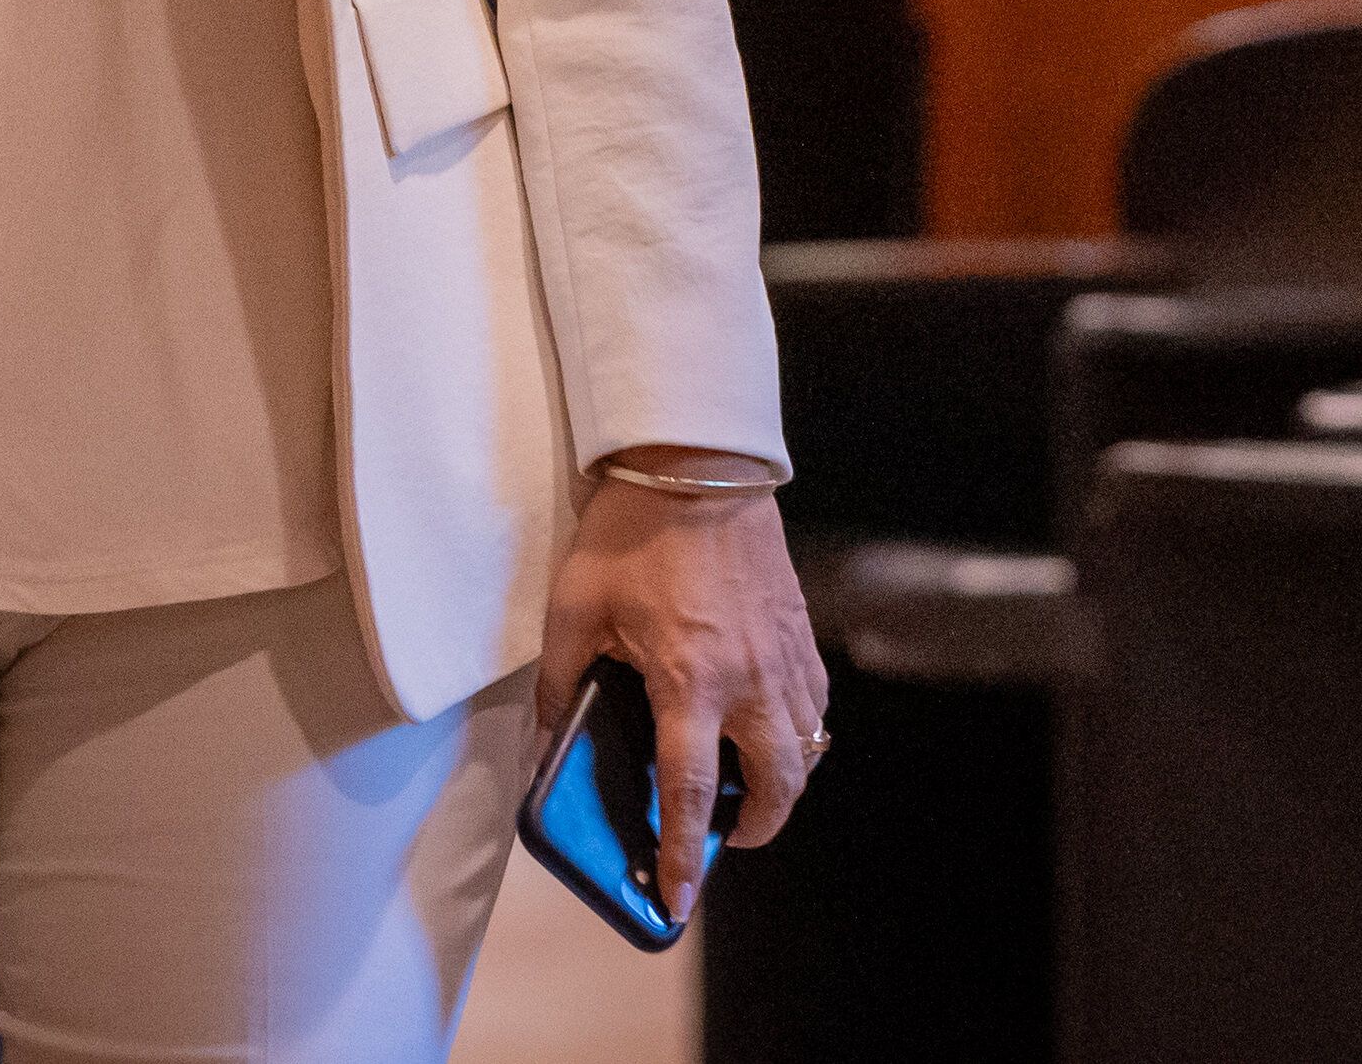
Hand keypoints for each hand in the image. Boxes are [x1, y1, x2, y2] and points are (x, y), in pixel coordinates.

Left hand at [539, 458, 825, 924]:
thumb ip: (559, 684)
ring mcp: (783, 656)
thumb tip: (548, 742)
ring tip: (744, 783)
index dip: (686, 854)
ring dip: (780, 780)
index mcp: (688, 681)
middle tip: (725, 836)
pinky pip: (813, 703)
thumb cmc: (630, 533)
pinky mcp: (799, 631)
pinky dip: (797, 729)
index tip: (681, 897)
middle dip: (755, 828)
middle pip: (776, 787)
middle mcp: (748, 680)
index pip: (692, 792)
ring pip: (805, 749)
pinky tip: (765, 722)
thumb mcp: (573, 608)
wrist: (696, 463)